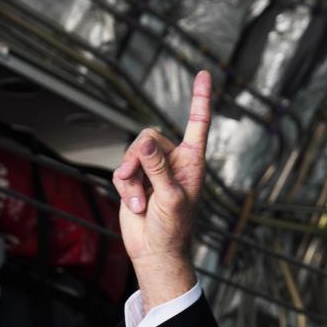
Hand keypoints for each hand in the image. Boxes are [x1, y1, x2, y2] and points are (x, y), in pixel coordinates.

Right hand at [112, 71, 211, 310]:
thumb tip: (146, 141)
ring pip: (133, 153)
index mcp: (192, 162)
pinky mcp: (135, 180)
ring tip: (140, 201)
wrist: (154, 251)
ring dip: (131, 179)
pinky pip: (122, 170)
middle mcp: (173, 161)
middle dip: (139, 158)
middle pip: (149, 137)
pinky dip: (125, 188)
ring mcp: (153, 170)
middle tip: (138, 180)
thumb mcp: (170, 197)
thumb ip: (158, 167)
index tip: (204, 74)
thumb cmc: (173, 229)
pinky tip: (135, 204)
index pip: (198, 124)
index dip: (200, 99)